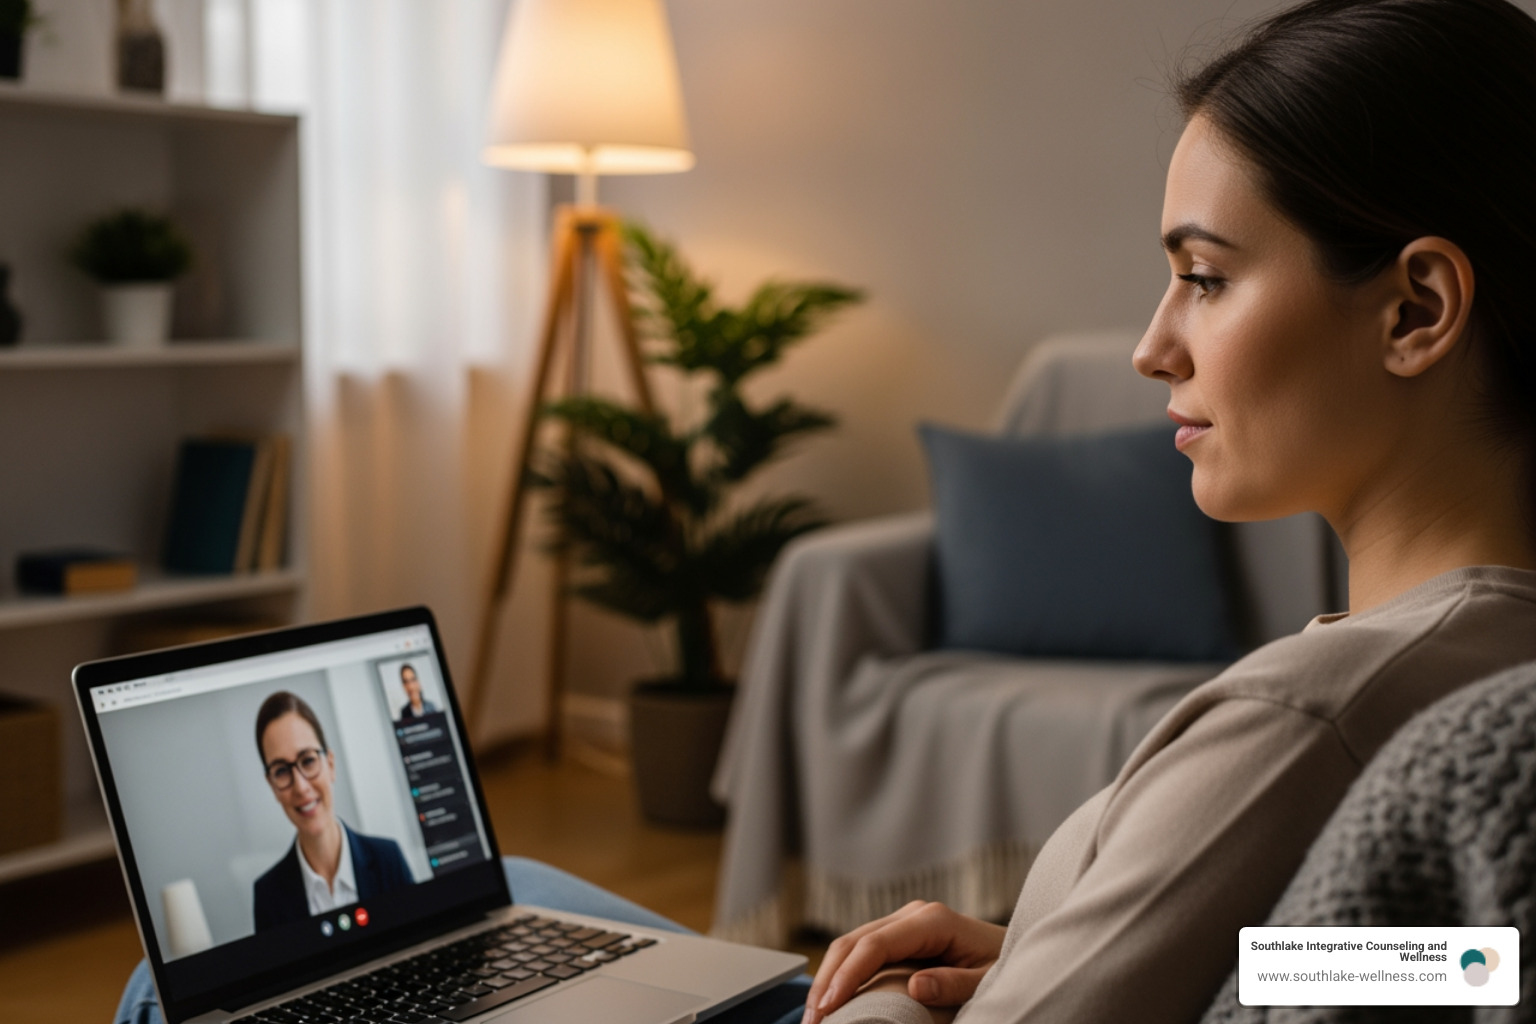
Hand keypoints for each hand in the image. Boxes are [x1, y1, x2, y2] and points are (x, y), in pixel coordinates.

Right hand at [801, 901, 1005, 1023]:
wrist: (1019, 952)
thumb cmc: (1006, 967)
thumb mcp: (990, 980)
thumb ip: (955, 984)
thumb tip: (916, 987)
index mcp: (933, 920)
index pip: (875, 943)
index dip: (848, 975)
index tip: (829, 1007)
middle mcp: (912, 915)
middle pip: (853, 941)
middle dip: (827, 979)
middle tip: (811, 1020)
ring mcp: (903, 923)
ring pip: (850, 944)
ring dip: (828, 978)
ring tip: (814, 1015)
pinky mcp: (899, 936)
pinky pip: (862, 951)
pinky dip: (841, 974)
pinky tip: (830, 998)